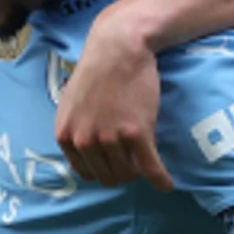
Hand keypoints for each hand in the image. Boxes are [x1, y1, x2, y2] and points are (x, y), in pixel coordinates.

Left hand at [54, 19, 172, 189]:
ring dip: (139, 171)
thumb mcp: (71, 104)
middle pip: (107, 177)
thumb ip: (75, 129)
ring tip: (147, 161)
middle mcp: (84, 141)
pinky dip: (160, 180)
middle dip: (121, 172)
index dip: (102, 170)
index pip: (85, 173)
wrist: (119, 48)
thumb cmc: (97, 71)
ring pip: (128, 174)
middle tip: (133, 161)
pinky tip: (167, 185)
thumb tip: (84, 153)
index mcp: (66, 136)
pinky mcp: (136, 133)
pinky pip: (151, 168)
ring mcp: (110, 138)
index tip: (114, 164)